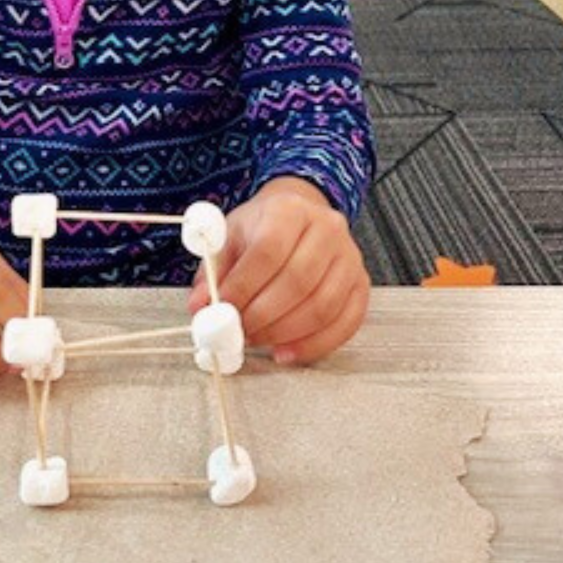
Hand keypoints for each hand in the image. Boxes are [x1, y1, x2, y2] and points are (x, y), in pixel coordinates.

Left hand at [188, 178, 369, 364]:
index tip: (221, 309)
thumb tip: (200, 306)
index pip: (268, 251)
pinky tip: (285, 353)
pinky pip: (345, 323)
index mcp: (289, 209)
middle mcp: (327, 228)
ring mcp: (350, 257)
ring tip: (257, 340)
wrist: (299, 216)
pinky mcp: (362, 284)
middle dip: (263, 315)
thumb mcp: (231, 236)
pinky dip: (314, 346)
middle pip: (298, 281)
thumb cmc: (262, 228)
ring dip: (284, 333)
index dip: (243, 286)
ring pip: (322, 306)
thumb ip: (214, 271)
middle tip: (238, 332)